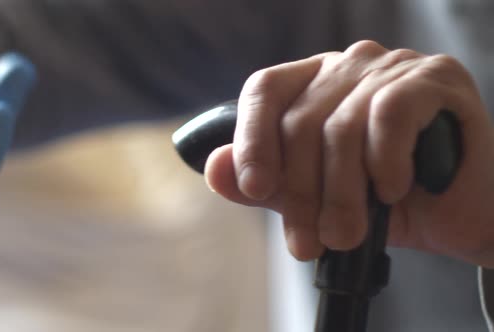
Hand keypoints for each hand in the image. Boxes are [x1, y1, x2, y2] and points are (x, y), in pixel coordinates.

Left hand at [204, 40, 493, 266]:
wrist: (458, 216)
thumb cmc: (385, 204)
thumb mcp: (316, 201)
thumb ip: (267, 185)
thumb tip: (215, 168)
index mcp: (315, 85)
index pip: (265, 89)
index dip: (252, 139)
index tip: (255, 188)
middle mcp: (348, 67)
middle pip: (301, 120)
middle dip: (300, 193)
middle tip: (306, 243)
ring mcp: (391, 67)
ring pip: (341, 126)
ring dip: (341, 194)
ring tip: (346, 234)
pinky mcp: (434, 78)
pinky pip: (389, 116)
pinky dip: (385, 164)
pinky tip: (392, 190)